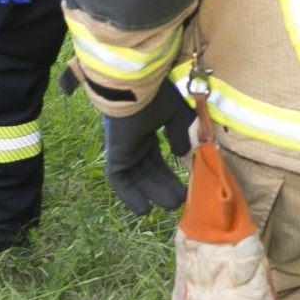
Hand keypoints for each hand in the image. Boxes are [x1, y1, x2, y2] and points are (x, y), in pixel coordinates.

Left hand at [102, 79, 195, 213]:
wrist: (135, 89)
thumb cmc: (155, 98)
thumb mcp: (175, 116)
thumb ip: (179, 136)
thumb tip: (183, 154)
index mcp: (145, 134)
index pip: (156, 161)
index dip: (168, 175)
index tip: (183, 187)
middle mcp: (134, 145)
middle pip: (149, 172)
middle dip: (164, 187)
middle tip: (181, 201)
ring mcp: (124, 151)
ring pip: (137, 179)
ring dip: (152, 194)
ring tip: (171, 206)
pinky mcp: (116, 156)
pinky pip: (119, 181)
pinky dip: (129, 196)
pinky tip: (144, 210)